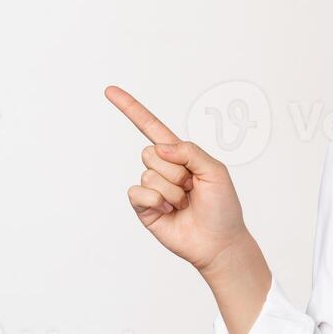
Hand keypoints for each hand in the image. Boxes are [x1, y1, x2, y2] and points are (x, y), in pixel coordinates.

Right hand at [106, 85, 252, 275]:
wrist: (218, 242)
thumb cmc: (222, 207)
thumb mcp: (215, 171)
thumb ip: (190, 151)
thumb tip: (159, 147)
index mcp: (181, 155)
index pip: (152, 127)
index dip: (131, 109)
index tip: (110, 91)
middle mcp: (163, 168)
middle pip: (151, 152)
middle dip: (176, 171)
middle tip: (192, 189)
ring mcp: (152, 188)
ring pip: (148, 174)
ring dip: (171, 191)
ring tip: (185, 204)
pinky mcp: (143, 207)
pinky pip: (137, 193)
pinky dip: (155, 201)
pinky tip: (169, 211)